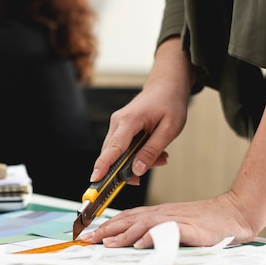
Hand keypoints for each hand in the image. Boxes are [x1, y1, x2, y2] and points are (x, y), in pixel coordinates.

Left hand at [81, 191, 256, 247]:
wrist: (231, 214)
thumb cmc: (202, 222)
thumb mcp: (172, 224)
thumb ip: (153, 230)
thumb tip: (131, 242)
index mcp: (155, 213)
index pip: (125, 217)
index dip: (105, 225)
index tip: (88, 234)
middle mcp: (160, 214)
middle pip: (128, 220)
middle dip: (106, 230)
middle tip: (88, 240)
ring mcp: (173, 219)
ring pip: (143, 225)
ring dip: (123, 234)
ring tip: (108, 244)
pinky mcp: (188, 228)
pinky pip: (167, 231)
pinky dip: (152, 237)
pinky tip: (141, 244)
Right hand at [90, 38, 191, 184]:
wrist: (166, 85)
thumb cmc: (170, 103)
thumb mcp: (169, 129)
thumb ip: (152, 151)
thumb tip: (137, 170)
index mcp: (130, 120)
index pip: (114, 147)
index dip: (104, 165)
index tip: (95, 179)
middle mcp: (118, 121)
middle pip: (112, 153)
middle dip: (126, 169)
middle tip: (148, 173)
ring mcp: (117, 124)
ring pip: (117, 152)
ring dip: (135, 161)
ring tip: (160, 156)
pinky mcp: (119, 127)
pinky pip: (122, 147)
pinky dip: (135, 154)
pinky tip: (152, 151)